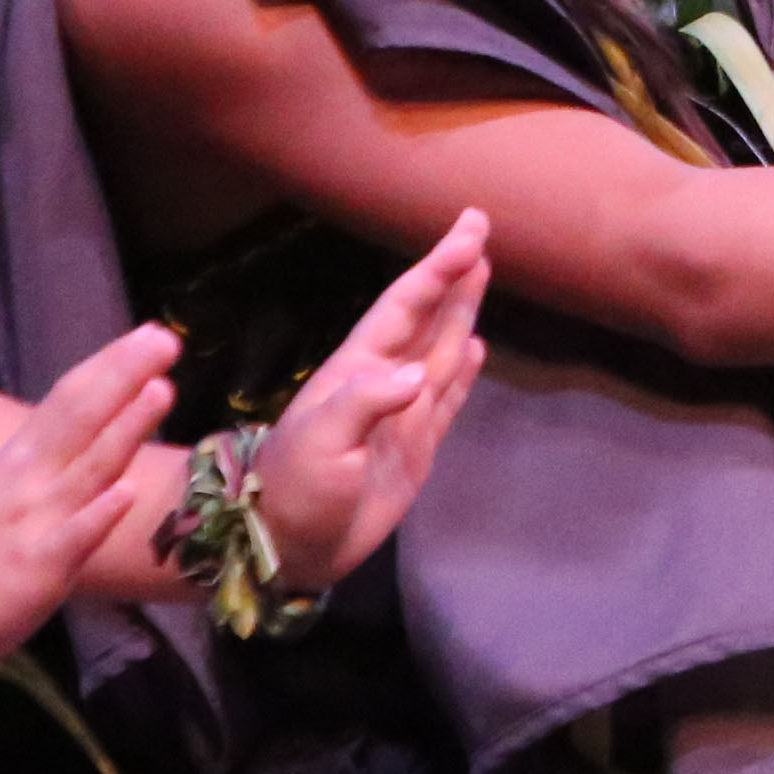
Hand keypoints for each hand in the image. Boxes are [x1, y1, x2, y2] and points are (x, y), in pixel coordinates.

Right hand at [0, 322, 177, 666]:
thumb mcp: (10, 487)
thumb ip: (55, 457)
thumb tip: (103, 419)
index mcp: (23, 457)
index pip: (69, 399)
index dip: (110, 366)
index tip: (152, 332)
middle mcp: (30, 480)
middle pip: (80, 418)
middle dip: (123, 376)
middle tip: (166, 339)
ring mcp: (34, 522)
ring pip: (88, 470)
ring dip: (124, 428)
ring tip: (160, 391)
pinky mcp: (38, 569)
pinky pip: (71, 540)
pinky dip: (97, 516)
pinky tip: (125, 493)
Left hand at [251, 215, 492, 591]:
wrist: (290, 546)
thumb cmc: (296, 487)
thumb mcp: (320, 442)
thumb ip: (365, 402)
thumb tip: (419, 374)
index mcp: (357, 370)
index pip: (404, 307)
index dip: (437, 270)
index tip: (469, 234)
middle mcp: (383, 382)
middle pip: (426, 317)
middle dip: (452, 275)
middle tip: (479, 228)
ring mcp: (400, 414)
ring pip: (441, 350)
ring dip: (460, 312)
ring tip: (482, 272)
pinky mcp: (414, 448)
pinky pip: (446, 399)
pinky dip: (464, 373)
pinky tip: (477, 348)